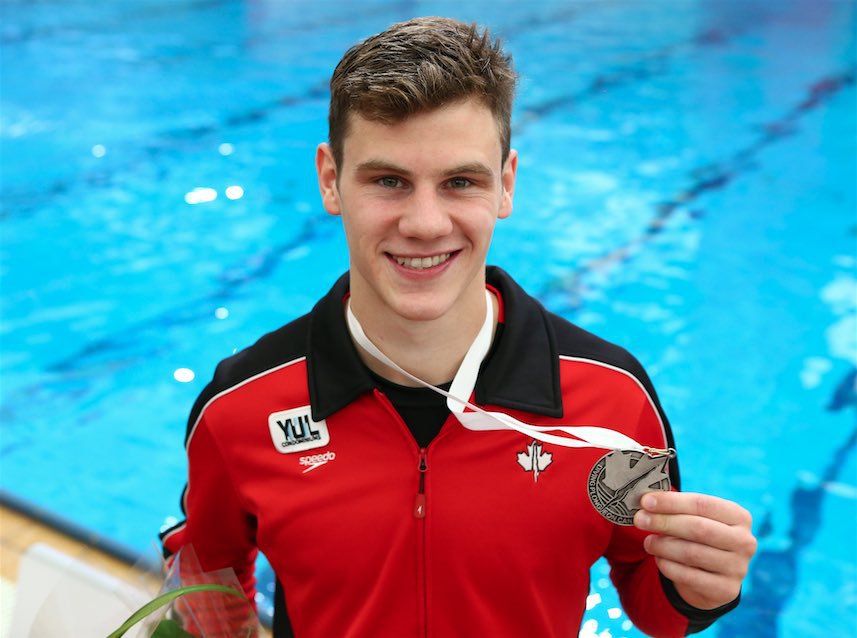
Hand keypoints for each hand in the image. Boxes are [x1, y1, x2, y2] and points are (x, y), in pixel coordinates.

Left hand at [633, 491, 756, 609]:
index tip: (645, 501)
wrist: (713, 576)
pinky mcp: (725, 590)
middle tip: (640, 520)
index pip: (702, 504)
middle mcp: (744, 541)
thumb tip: (645, 502)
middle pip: (698, 528)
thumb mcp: (694, 518)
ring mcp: (738, 568)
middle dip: (664, 522)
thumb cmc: (699, 536)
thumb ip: (676, 508)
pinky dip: (668, 566)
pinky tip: (658, 559)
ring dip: (663, 545)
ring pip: (691, 553)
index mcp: (739, 516)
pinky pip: (688, 576)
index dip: (671, 502)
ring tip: (647, 542)